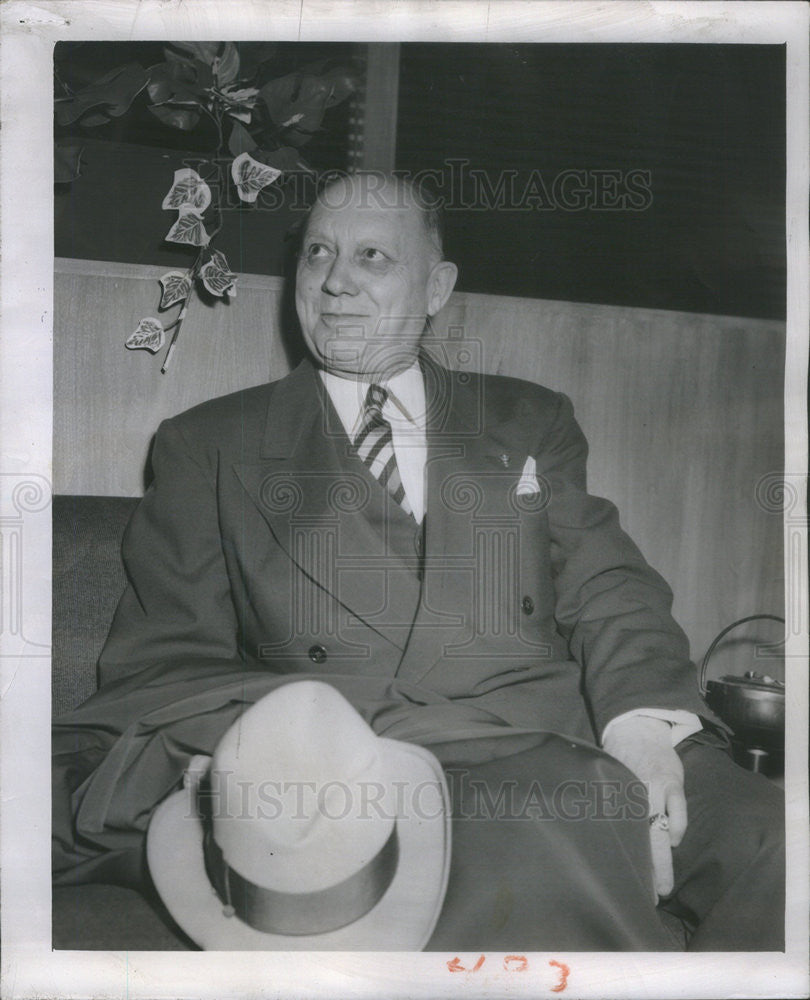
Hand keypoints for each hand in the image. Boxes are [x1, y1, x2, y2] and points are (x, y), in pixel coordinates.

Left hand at [602, 715, 685, 899]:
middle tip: (646, 899)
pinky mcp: (673, 784)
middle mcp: (633, 794)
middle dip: (645, 872)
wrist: (638, 728)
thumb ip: (608, 806)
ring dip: (661, 861)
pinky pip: (678, 815)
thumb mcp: (607, 780)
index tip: (618, 886)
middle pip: (640, 840)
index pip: (617, 834)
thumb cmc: (618, 759)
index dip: (619, 861)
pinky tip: (672, 842)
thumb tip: (598, 839)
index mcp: (614, 795)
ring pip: (659, 833)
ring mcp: (656, 789)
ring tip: (662, 887)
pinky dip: (675, 831)